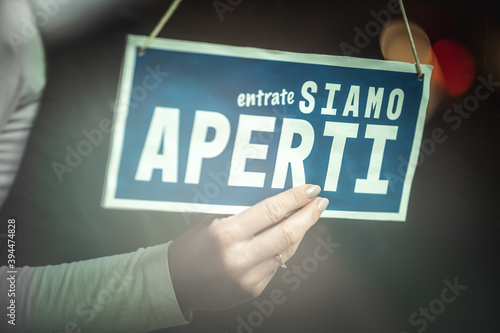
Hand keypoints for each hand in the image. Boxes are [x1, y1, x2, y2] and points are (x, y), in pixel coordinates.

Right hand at [168, 184, 328, 313]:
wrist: (174, 282)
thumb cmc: (191, 245)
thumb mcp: (211, 220)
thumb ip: (241, 211)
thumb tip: (276, 198)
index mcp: (225, 234)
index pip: (271, 211)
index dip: (295, 198)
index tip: (311, 189)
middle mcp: (239, 257)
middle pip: (288, 234)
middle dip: (309, 215)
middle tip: (320, 202)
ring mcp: (248, 278)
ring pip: (287, 251)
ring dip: (300, 232)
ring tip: (307, 217)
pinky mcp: (252, 290)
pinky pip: (276, 266)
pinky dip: (284, 250)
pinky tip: (286, 238)